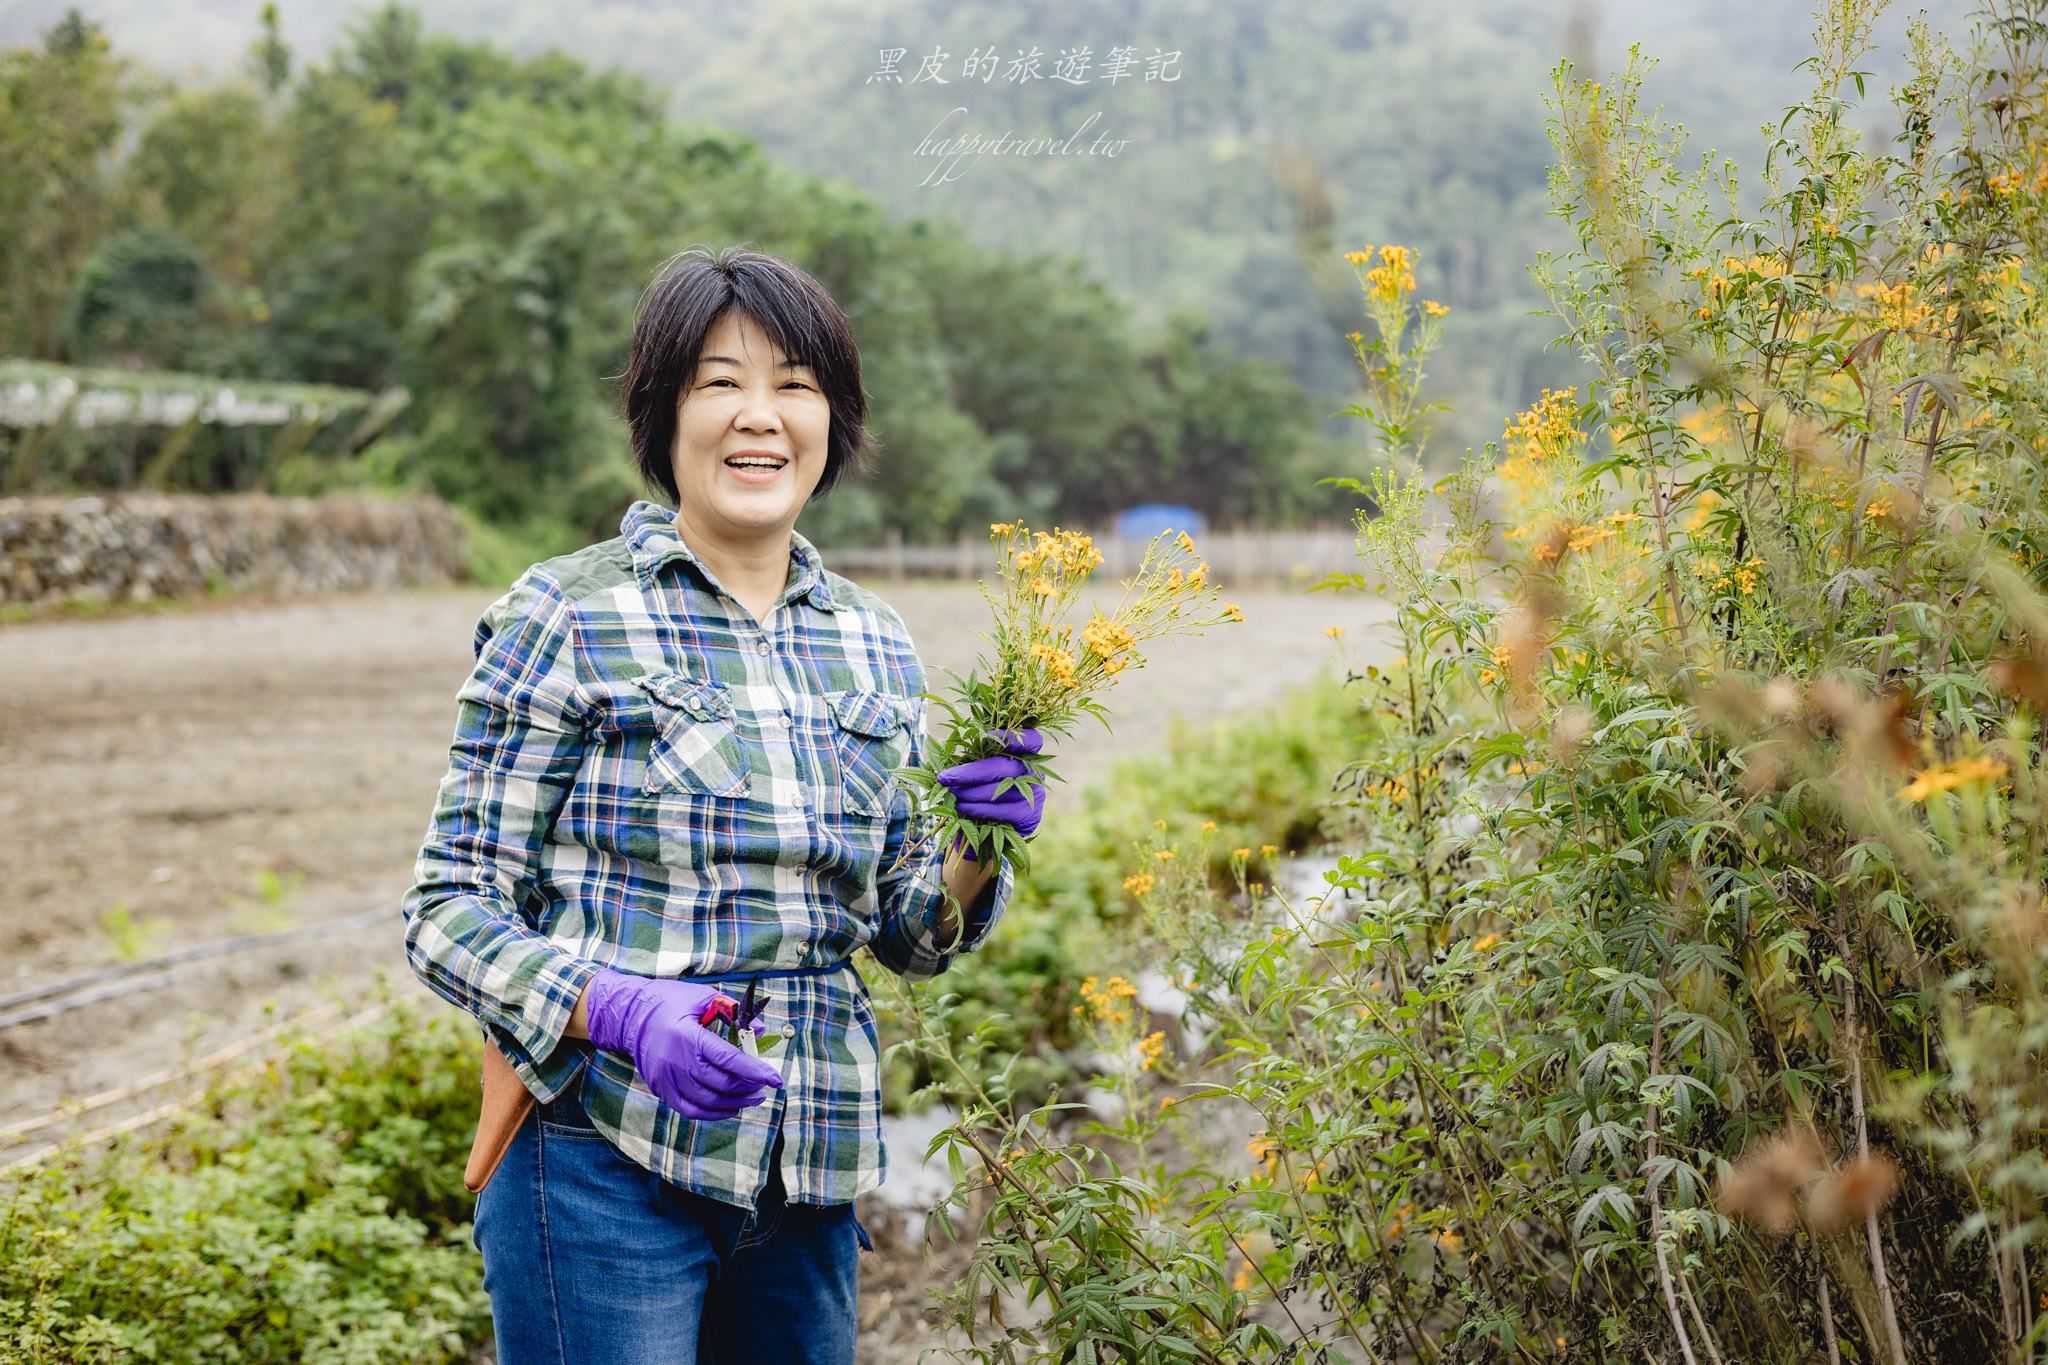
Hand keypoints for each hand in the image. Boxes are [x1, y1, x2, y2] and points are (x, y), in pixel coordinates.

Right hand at [581, 969, 782, 1120]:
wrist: (630, 1016)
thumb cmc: (670, 1002)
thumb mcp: (703, 998)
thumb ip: (733, 1013)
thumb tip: (760, 1031)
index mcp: (690, 1037)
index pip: (730, 1060)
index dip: (756, 1071)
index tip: (777, 1080)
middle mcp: (678, 1062)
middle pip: (722, 1083)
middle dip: (749, 1087)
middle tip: (764, 1085)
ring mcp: (668, 1080)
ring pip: (709, 1101)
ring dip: (735, 1102)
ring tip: (753, 1097)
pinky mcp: (662, 1090)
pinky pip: (691, 1110)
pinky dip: (714, 1113)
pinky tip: (730, 1107)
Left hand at [937, 727, 1049, 859]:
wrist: (992, 831)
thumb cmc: (984, 791)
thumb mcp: (981, 771)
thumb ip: (976, 758)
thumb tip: (943, 745)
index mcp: (1026, 755)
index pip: (1032, 740)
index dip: (1012, 736)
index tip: (986, 734)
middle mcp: (1035, 773)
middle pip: (1004, 766)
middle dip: (970, 772)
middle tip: (945, 777)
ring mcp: (1036, 795)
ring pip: (999, 789)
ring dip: (970, 792)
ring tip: (950, 793)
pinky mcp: (1029, 816)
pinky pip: (1000, 810)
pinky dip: (977, 808)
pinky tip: (961, 807)